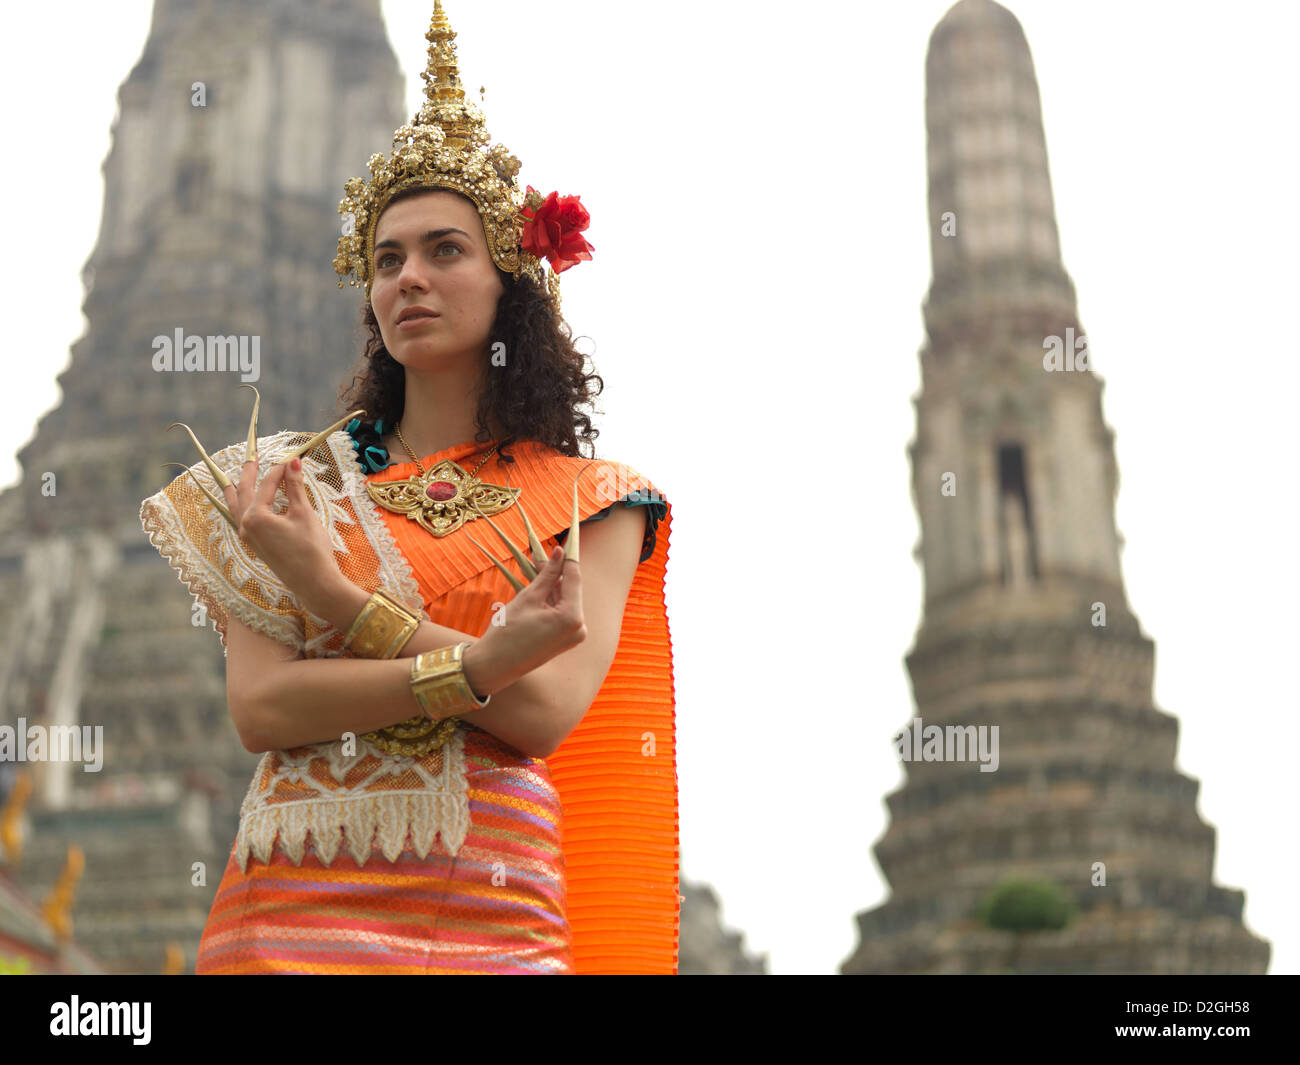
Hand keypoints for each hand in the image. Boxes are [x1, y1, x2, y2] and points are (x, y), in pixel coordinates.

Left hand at [221, 456, 341, 614]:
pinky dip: (241, 507)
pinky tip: (244, 505)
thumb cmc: (311, 549)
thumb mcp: (303, 514)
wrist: (314, 583)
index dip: (280, 470)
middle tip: (251, 457)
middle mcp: (245, 526)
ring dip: (236, 491)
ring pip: (236, 508)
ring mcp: (248, 537)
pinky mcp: (255, 545)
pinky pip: (241, 520)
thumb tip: (293, 462)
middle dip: (248, 474)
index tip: (291, 459)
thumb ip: (295, 487)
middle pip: (244, 492)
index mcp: (255, 516)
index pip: (267, 485)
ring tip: (231, 478)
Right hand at [471, 546, 585, 693]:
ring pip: (565, 602)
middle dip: (557, 572)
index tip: (564, 541)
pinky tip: (539, 588)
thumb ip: (548, 574)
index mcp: (572, 617)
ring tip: (537, 568)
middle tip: (544, 553)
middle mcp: (580, 628)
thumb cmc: (508, 631)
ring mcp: (574, 636)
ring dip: (553, 586)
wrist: (494, 666)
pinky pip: (562, 614)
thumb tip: (560, 553)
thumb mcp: (529, 597)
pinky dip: (552, 602)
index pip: (574, 578)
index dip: (567, 558)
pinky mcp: (565, 641)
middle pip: (571, 590)